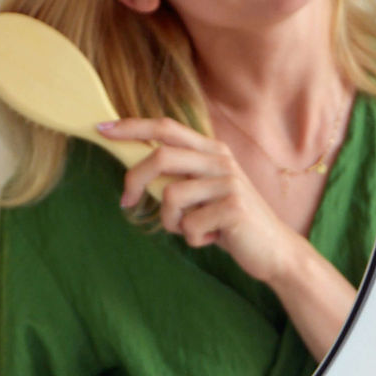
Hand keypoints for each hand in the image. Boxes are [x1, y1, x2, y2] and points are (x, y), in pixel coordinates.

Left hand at [101, 115, 300, 285]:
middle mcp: (220, 160)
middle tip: (126, 202)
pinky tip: (212, 239)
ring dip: (170, 222)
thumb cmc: (228, 221)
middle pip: (161, 157)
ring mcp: (229, 183)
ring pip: (171, 196)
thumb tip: (135, 172)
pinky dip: (193, 239)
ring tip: (189, 229)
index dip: (133, 127)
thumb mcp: (203, 191)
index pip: (166, 128)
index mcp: (211, 150)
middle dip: (135, 180)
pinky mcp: (234, 208)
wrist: (273, 249)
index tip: (102, 128)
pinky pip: (189, 226)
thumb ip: (178, 177)